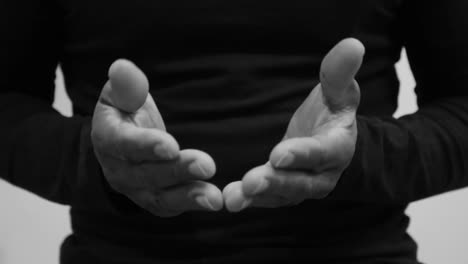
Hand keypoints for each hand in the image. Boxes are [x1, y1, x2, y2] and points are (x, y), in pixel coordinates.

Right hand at [91, 59, 222, 216]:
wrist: (124, 142)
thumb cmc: (125, 113)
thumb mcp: (120, 94)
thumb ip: (125, 85)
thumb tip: (122, 67)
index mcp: (109, 139)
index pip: (125, 144)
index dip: (147, 146)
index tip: (171, 146)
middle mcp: (119, 170)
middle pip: (147, 174)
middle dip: (177, 170)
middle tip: (207, 166)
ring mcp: (136, 189)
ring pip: (161, 197)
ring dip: (188, 197)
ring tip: (214, 198)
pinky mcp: (154, 200)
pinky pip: (171, 206)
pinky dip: (191, 205)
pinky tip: (214, 201)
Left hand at [223, 38, 364, 211]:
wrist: (330, 139)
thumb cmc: (333, 112)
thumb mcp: (339, 91)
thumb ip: (339, 72)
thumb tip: (353, 45)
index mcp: (337, 147)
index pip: (321, 152)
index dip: (301, 154)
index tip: (277, 154)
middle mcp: (324, 174)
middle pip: (300, 182)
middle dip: (275, 182)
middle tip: (250, 182)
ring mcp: (304, 187)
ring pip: (283, 196)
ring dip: (259, 197)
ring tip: (234, 197)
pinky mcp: (287, 194)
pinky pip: (270, 200)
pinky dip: (251, 200)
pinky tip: (230, 199)